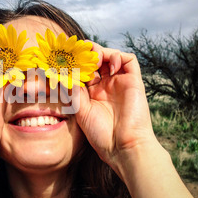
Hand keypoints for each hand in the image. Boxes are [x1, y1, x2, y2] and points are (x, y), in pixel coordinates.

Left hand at [76, 43, 156, 175]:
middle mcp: (106, 85)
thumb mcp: (80, 110)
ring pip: (111, 56)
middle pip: (96, 61)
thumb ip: (73, 91)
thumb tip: (63, 73)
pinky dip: (118, 56)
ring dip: (101, 52)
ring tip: (93, 58)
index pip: (83, 70)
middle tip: (78, 52)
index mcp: (92, 93)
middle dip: (86, 54)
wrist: (122, 146)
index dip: (75, 62)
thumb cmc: (100, 133)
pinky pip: (129, 60)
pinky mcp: (134, 81)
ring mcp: (120, 82)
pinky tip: (109, 66)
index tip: (64, 57)